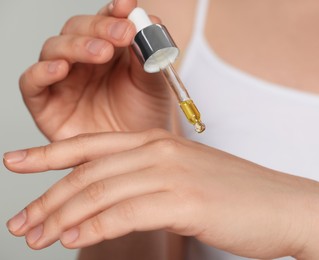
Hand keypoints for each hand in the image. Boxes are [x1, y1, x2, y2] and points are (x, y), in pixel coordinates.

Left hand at [4, 130, 318, 258]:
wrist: (287, 205)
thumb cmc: (239, 195)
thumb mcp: (186, 178)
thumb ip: (149, 181)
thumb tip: (112, 201)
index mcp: (159, 142)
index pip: (92, 145)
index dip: (49, 154)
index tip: (17, 164)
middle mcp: (161, 151)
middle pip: (89, 172)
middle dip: (48, 197)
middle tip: (21, 222)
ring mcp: (173, 174)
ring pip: (101, 192)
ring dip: (62, 216)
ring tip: (37, 236)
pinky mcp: (186, 201)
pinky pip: (125, 212)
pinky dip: (94, 227)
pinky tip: (73, 240)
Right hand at [20, 0, 172, 140]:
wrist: (138, 156)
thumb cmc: (145, 116)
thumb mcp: (153, 83)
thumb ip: (149, 54)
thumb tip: (149, 21)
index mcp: (110, 50)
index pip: (105, 21)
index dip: (113, 11)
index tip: (127, 6)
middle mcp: (83, 61)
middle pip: (77, 30)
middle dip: (99, 28)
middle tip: (122, 33)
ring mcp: (63, 81)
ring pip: (54, 49)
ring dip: (75, 46)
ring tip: (100, 52)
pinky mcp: (46, 105)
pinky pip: (32, 83)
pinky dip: (42, 72)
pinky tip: (60, 68)